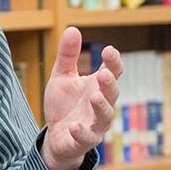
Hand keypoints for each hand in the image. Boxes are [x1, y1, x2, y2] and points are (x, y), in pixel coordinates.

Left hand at [40, 27, 121, 169]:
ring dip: (101, 107)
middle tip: (104, 74)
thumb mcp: (62, 77)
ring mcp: (95, 124)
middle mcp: (102, 105)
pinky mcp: (84, 141)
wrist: (56, 136)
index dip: (113, 62)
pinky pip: (87, 138)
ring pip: (104, 116)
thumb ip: (68, 56)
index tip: (109, 50)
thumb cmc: (64, 105)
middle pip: (112, 94)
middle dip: (109, 84)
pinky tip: (74, 126)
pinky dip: (82, 132)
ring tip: (94, 97)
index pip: (112, 72)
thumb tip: (72, 28)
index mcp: (98, 87)